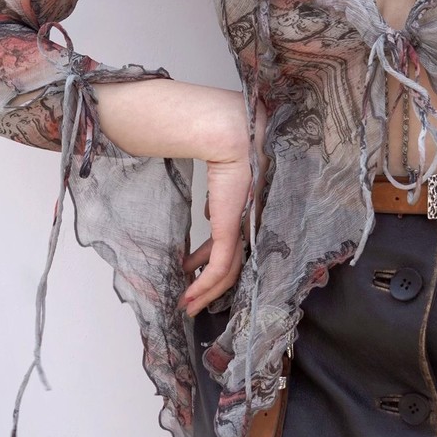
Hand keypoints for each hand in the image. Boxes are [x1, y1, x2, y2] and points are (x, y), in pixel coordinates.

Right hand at [179, 99, 261, 316]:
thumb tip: (207, 214)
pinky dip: (205, 285)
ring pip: (227, 273)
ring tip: (187, 305)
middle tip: (190, 298)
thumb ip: (216, 200)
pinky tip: (190, 296)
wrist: (232, 131)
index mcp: (248, 209)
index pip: (232, 243)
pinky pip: (219, 267)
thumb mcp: (220, 178)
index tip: (191, 267)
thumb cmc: (227, 142)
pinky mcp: (232, 230)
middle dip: (208, 285)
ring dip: (204, 293)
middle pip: (232, 264)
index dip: (210, 260)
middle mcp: (249, 222)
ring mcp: (243, 227)